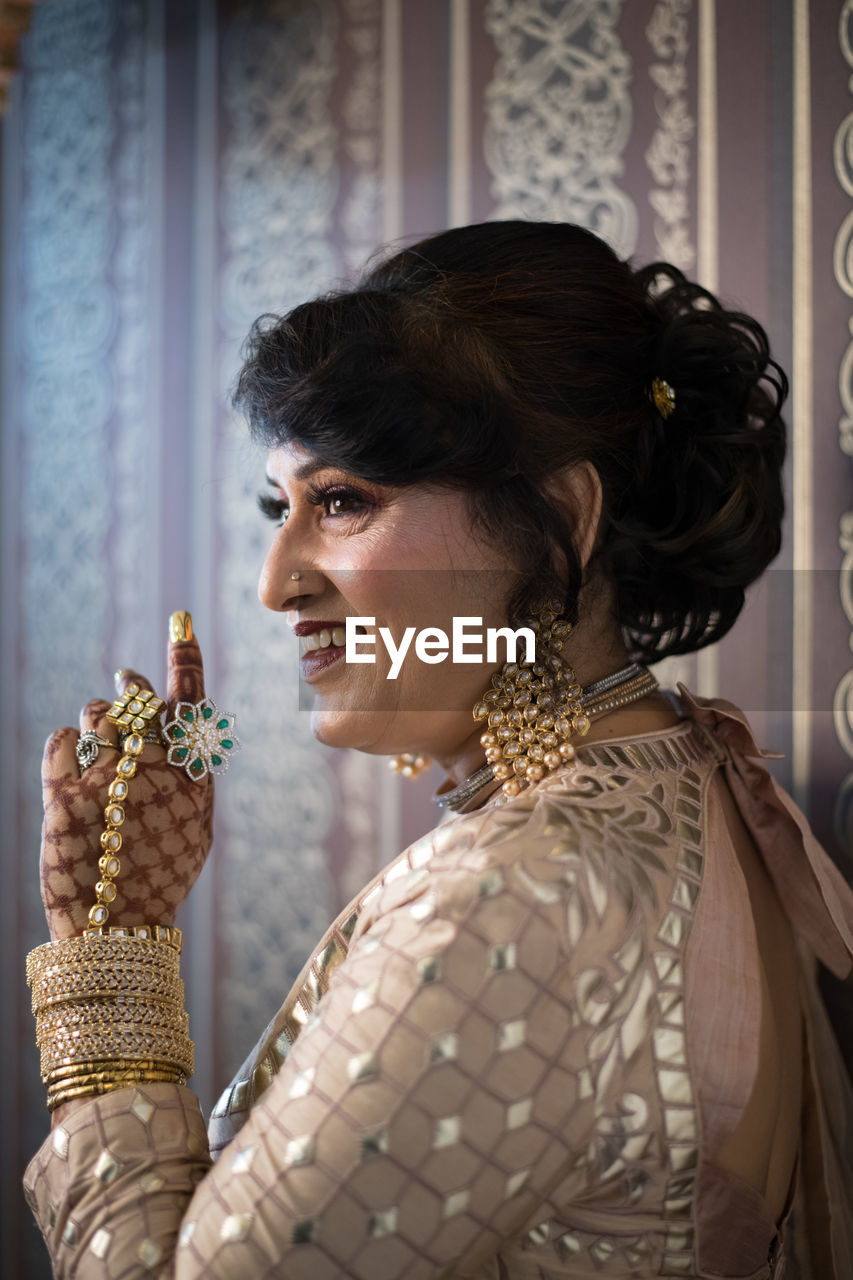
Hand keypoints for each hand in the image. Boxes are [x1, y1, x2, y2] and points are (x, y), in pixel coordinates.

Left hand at [39, 621, 214, 939]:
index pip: (192, 702)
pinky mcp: (65, 797)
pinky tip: (72, 758)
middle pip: (141, 700)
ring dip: (99, 717)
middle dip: (132, 685)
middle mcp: (154, 771)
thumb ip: (191, 775)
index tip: (181, 620)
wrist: (119, 931)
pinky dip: (65, 742)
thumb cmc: (161, 877)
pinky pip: (61, 741)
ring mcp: (109, 782)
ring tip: (100, 741)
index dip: (185, 657)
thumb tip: (183, 731)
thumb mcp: (195, 827)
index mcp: (192, 777)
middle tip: (125, 682)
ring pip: (99, 715)